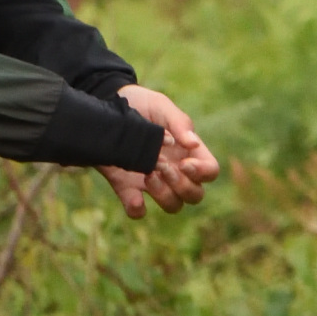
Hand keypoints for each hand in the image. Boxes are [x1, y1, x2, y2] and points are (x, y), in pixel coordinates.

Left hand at [103, 85, 217, 218]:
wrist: (105, 106)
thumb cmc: (141, 104)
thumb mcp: (161, 106)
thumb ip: (179, 123)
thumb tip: (193, 143)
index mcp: (189, 152)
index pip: (210, 171)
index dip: (202, 172)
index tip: (184, 162)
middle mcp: (175, 171)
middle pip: (195, 195)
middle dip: (182, 185)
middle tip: (163, 166)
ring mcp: (152, 182)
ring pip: (173, 206)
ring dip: (164, 195)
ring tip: (147, 174)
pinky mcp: (127, 188)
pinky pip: (138, 211)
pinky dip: (138, 209)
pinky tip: (135, 198)